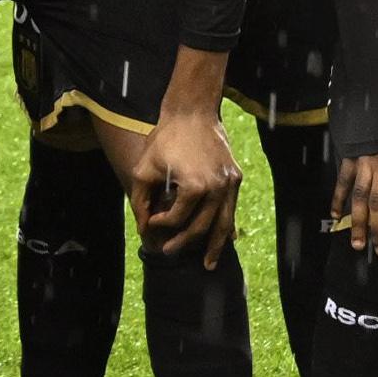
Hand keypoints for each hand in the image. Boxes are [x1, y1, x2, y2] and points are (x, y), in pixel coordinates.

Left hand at [129, 99, 242, 263]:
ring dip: (215, 246)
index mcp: (195, 187)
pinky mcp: (236, 177)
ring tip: (208, 264)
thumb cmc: (165, 138)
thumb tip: (144, 227)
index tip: (151, 222)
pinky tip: (226, 240)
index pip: (178, 219)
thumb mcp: (145, 169)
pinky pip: (232, 208)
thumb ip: (141, 201)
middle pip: (202, 226)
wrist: (192, 112)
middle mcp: (217, 188)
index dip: (162, 224)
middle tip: (170, 252)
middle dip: (184, 242)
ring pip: (223, 223)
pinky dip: (228, 226)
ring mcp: (230, 183)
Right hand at [330, 141, 377, 255]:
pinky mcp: (351, 152)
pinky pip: (343, 178)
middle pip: (377, 203)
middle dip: (377, 229)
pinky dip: (338, 197)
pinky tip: (336, 215)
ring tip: (356, 242)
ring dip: (357, 220)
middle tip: (377, 252)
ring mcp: (364, 159)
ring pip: (358, 195)